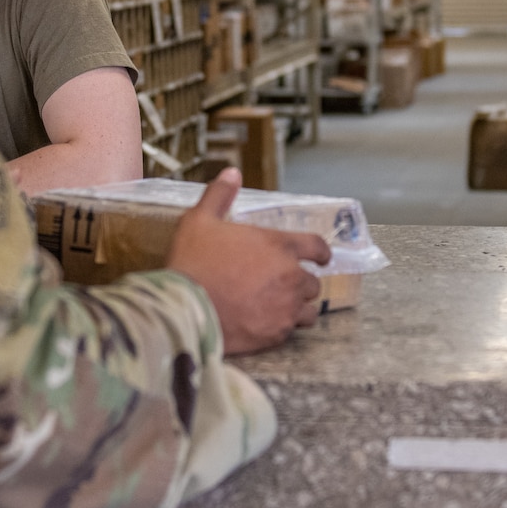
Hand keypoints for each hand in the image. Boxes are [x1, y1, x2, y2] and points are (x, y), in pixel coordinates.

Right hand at [167, 168, 330, 354]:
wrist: (185, 309)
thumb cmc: (193, 261)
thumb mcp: (200, 220)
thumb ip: (220, 195)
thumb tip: (231, 173)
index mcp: (279, 245)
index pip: (317, 247)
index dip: (321, 253)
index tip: (322, 259)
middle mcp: (291, 276)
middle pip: (313, 283)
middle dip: (300, 284)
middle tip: (282, 286)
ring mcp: (286, 307)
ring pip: (307, 311)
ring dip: (297, 308)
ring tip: (280, 309)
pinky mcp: (276, 334)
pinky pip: (290, 332)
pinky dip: (281, 328)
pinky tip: (264, 324)